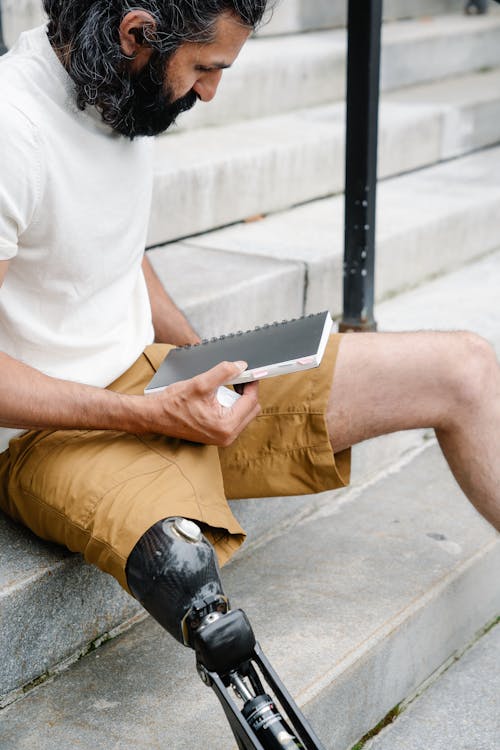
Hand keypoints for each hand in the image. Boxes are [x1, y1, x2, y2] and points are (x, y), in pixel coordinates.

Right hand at [142, 360, 260, 445]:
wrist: (155, 416)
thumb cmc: (173, 404)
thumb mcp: (200, 383)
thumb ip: (224, 372)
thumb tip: (241, 366)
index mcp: (226, 426)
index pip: (251, 401)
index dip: (252, 384)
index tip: (249, 372)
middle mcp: (227, 436)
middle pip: (251, 409)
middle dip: (246, 392)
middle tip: (237, 377)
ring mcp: (223, 438)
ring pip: (244, 414)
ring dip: (239, 398)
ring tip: (225, 386)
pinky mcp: (218, 435)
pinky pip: (234, 419)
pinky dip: (232, 406)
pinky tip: (220, 396)